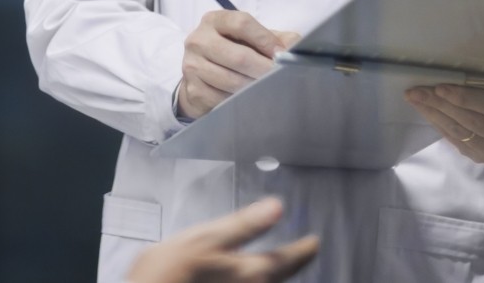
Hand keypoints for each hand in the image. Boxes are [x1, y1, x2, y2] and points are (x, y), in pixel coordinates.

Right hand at [126, 196, 319, 282]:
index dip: (304, 248)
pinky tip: (252, 273)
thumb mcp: (203, 239)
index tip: (314, 242)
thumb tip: (276, 207)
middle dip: (296, 264)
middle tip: (305, 252)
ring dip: (278, 274)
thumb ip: (242, 224)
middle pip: (282, 275)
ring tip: (280, 263)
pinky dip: (260, 277)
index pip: (287, 258)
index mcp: (250, 270)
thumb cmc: (169, 273)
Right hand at [177, 11, 300, 119]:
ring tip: (270, 91)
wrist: (202, 73)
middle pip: (238, 56)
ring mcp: (192, 65)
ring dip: (255, 89)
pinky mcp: (192, 90)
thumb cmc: (235, 51)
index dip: (266, 39)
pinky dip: (240, 102)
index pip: (241, 23)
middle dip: (265, 70)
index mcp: (214, 20)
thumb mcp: (254, 39)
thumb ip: (277, 39)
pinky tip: (250, 100)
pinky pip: (222, 99)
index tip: (282, 55)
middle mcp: (198, 40)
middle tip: (282, 79)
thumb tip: (298, 49)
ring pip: (232, 81)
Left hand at [405, 84, 483, 165]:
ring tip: (415, 99)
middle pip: (471, 121)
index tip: (439, 88)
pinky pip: (458, 142)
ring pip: (461, 133)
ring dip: (434, 115)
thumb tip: (459, 71)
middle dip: (440, 105)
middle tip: (416, 91)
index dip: (465, 98)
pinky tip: (427, 113)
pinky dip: (440, 126)